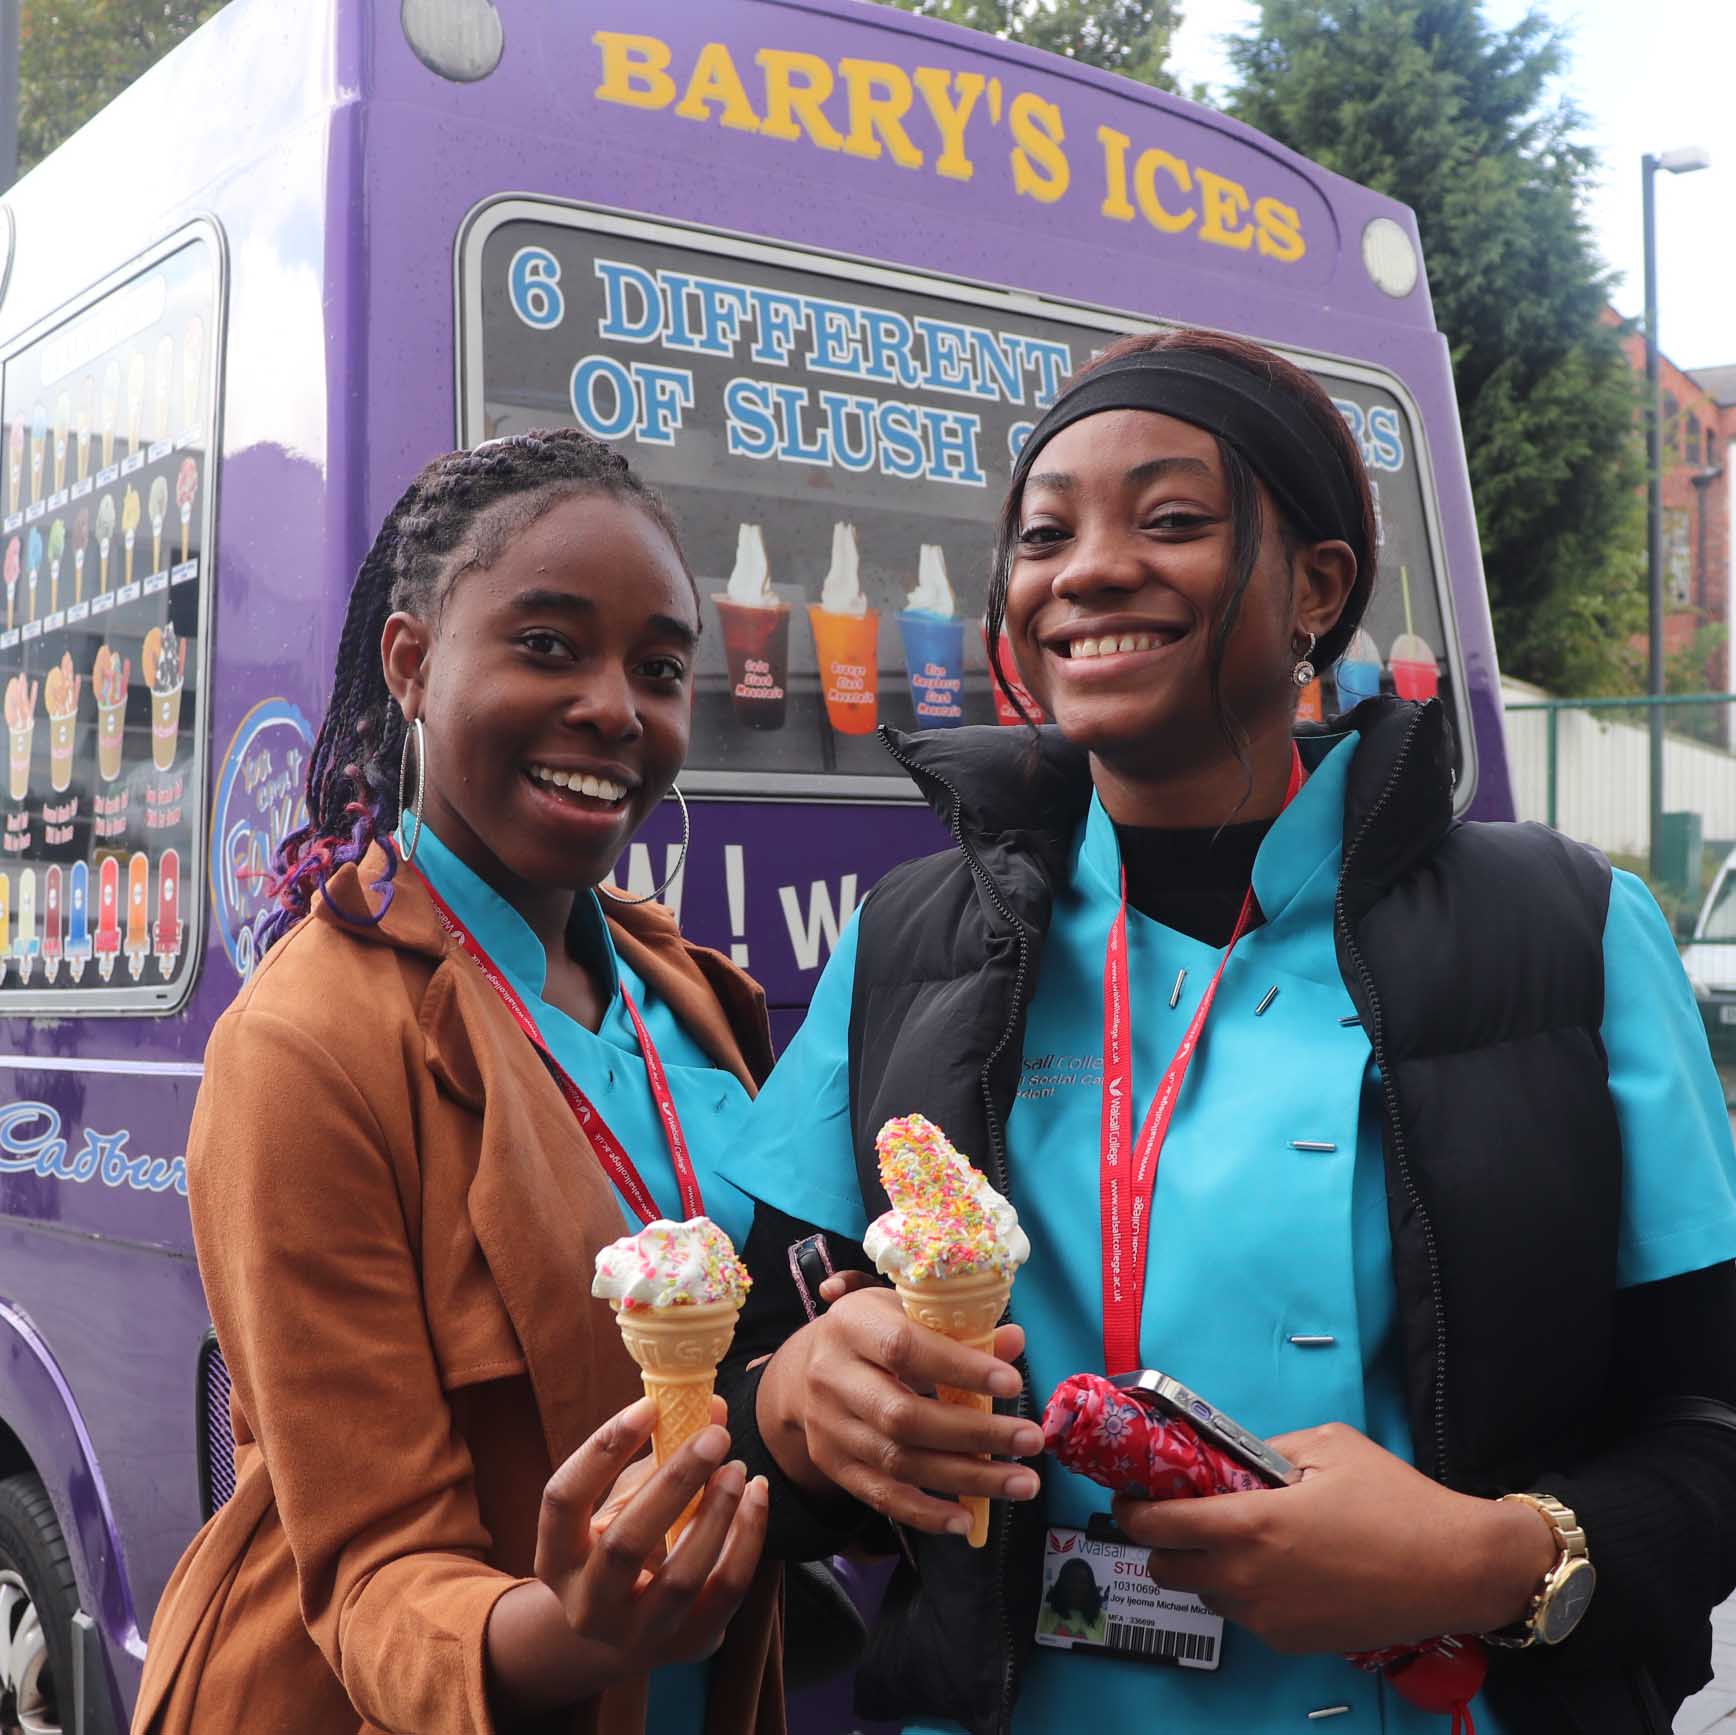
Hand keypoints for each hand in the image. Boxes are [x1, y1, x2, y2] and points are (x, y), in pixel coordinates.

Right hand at [485, 1396, 767, 1716]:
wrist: (629, 1633)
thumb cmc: (624, 1544)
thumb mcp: (623, 1503)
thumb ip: (660, 1455)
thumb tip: (714, 1405)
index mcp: (556, 1559)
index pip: (564, 1499)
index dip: (602, 1449)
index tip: (648, 1406)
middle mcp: (586, 1605)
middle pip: (624, 1543)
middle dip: (675, 1482)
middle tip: (715, 1435)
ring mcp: (637, 1634)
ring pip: (680, 1576)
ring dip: (716, 1513)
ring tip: (738, 1468)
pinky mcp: (688, 1643)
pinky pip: (726, 1591)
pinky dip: (748, 1538)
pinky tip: (757, 1495)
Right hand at [756, 1284, 1043, 1534]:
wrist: (807, 1369)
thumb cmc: (874, 1333)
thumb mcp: (908, 1312)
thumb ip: (958, 1327)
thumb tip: (1013, 1342)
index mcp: (852, 1324)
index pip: (905, 1347)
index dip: (959, 1368)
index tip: (1012, 1384)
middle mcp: (832, 1376)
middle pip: (903, 1416)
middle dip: (974, 1433)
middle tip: (1031, 1440)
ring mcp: (829, 1426)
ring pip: (898, 1463)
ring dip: (966, 1478)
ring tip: (1021, 1483)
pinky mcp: (833, 1465)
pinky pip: (881, 1497)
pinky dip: (926, 1513)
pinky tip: (967, 1518)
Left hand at [1109, 1422, 1556, 1653]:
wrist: (1456, 1568)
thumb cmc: (1393, 1499)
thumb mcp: (1325, 1446)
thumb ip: (1264, 1451)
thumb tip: (1228, 1458)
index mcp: (1250, 1526)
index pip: (1158, 1527)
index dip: (1132, 1511)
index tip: (1128, 1496)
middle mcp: (1249, 1580)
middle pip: (1168, 1571)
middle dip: (1161, 1543)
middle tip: (1179, 1516)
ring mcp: (1270, 1620)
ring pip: (1207, 1596)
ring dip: (1205, 1568)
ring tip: (1238, 1538)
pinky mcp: (1293, 1644)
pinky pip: (1246, 1616)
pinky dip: (1245, 1592)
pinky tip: (1278, 1566)